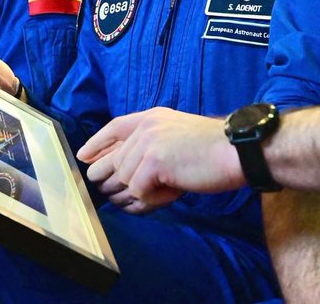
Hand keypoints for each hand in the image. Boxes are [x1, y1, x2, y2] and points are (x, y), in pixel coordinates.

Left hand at [78, 108, 242, 212]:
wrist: (236, 151)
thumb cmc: (214, 151)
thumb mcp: (177, 138)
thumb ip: (152, 146)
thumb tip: (123, 171)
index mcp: (152, 117)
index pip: (114, 127)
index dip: (97, 143)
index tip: (84, 157)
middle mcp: (146, 127)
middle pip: (112, 161)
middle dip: (114, 184)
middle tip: (126, 197)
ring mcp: (148, 143)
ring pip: (123, 181)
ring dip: (138, 196)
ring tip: (157, 197)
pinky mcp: (153, 163)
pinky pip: (138, 193)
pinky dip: (152, 201)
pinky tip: (170, 195)